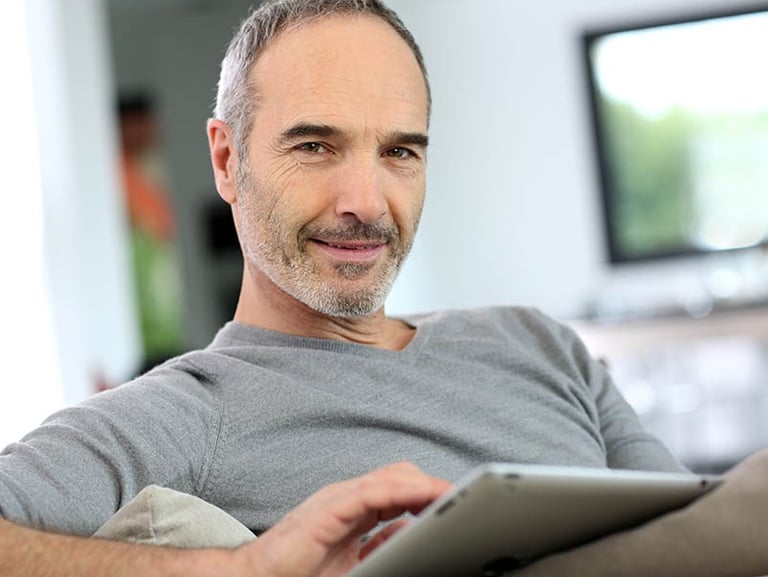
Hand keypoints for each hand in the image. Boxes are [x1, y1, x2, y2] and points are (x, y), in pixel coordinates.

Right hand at [235, 462, 450, 576]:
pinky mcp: (330, 508)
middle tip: (459, 500)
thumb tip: (410, 538)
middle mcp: (348, 498)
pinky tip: (425, 497)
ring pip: (391, 478)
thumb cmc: (298, 573)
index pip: (398, 490)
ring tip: (452, 496)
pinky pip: (374, 492)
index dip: (427, 493)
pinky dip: (404, 492)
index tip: (454, 502)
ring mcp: (338, 498)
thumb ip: (380, 545)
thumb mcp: (353, 561)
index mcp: (353, 510)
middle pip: (399, 477)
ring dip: (425, 485)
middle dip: (429, 485)